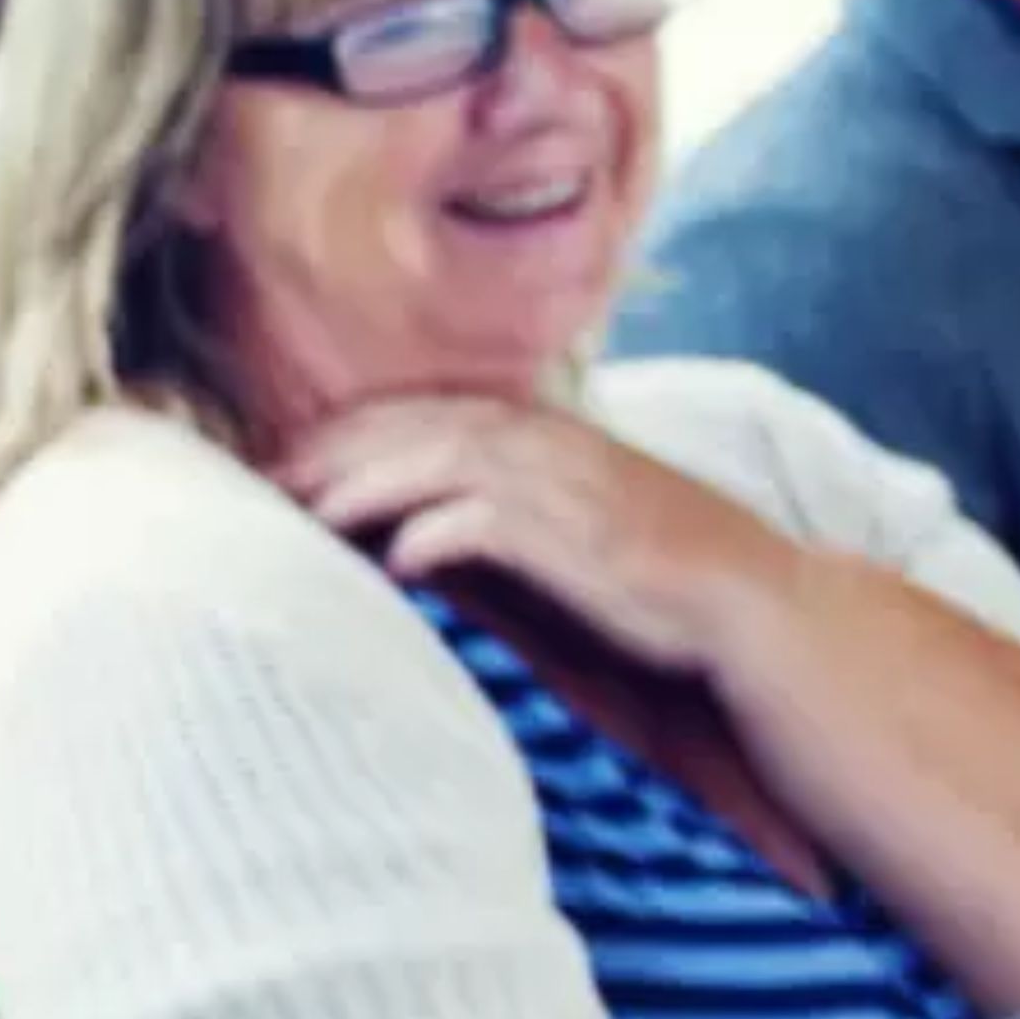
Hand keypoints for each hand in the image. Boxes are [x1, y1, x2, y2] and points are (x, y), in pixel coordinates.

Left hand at [278, 396, 808, 683]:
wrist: (758, 608)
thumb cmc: (647, 580)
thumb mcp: (560, 535)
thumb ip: (485, 520)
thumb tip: (390, 537)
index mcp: (540, 434)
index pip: (420, 410)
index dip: (343, 432)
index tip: (276, 464)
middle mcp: (549, 445)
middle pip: (415, 424)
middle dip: (332, 451)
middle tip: (262, 487)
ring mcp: (568, 486)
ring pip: (441, 459)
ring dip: (366, 485)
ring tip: (305, 518)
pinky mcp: (585, 539)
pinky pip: (490, 522)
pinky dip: (436, 534)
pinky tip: (395, 565)